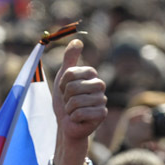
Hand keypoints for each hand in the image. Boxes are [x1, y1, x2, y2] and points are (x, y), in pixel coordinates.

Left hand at [52, 39, 106, 164]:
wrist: (67, 124)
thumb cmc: (65, 101)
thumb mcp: (63, 78)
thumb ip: (69, 59)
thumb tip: (77, 40)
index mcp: (91, 75)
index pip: (70, 73)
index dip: (62, 84)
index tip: (64, 90)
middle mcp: (99, 85)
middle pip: (73, 87)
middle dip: (65, 98)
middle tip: (69, 102)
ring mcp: (102, 100)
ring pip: (76, 101)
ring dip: (69, 109)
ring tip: (73, 111)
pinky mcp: (101, 114)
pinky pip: (79, 113)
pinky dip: (73, 118)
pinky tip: (78, 119)